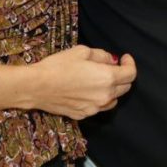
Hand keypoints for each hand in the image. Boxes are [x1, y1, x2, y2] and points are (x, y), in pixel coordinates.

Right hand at [0, 46, 135, 119]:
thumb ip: (102, 56)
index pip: (131, 74)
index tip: (124, 58)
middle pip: (125, 88)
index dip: (130, 63)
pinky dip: (99, 99)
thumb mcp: (82, 51)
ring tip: (100, 79)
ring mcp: (94, 108)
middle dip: (122, 76)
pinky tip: (87, 90)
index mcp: (107, 78)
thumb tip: (112, 60)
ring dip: (112, 89)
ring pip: (113, 100)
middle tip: (112, 67)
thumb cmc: (58, 66)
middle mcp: (104, 96)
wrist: (36, 86)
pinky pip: (98, 107)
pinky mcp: (83, 115)